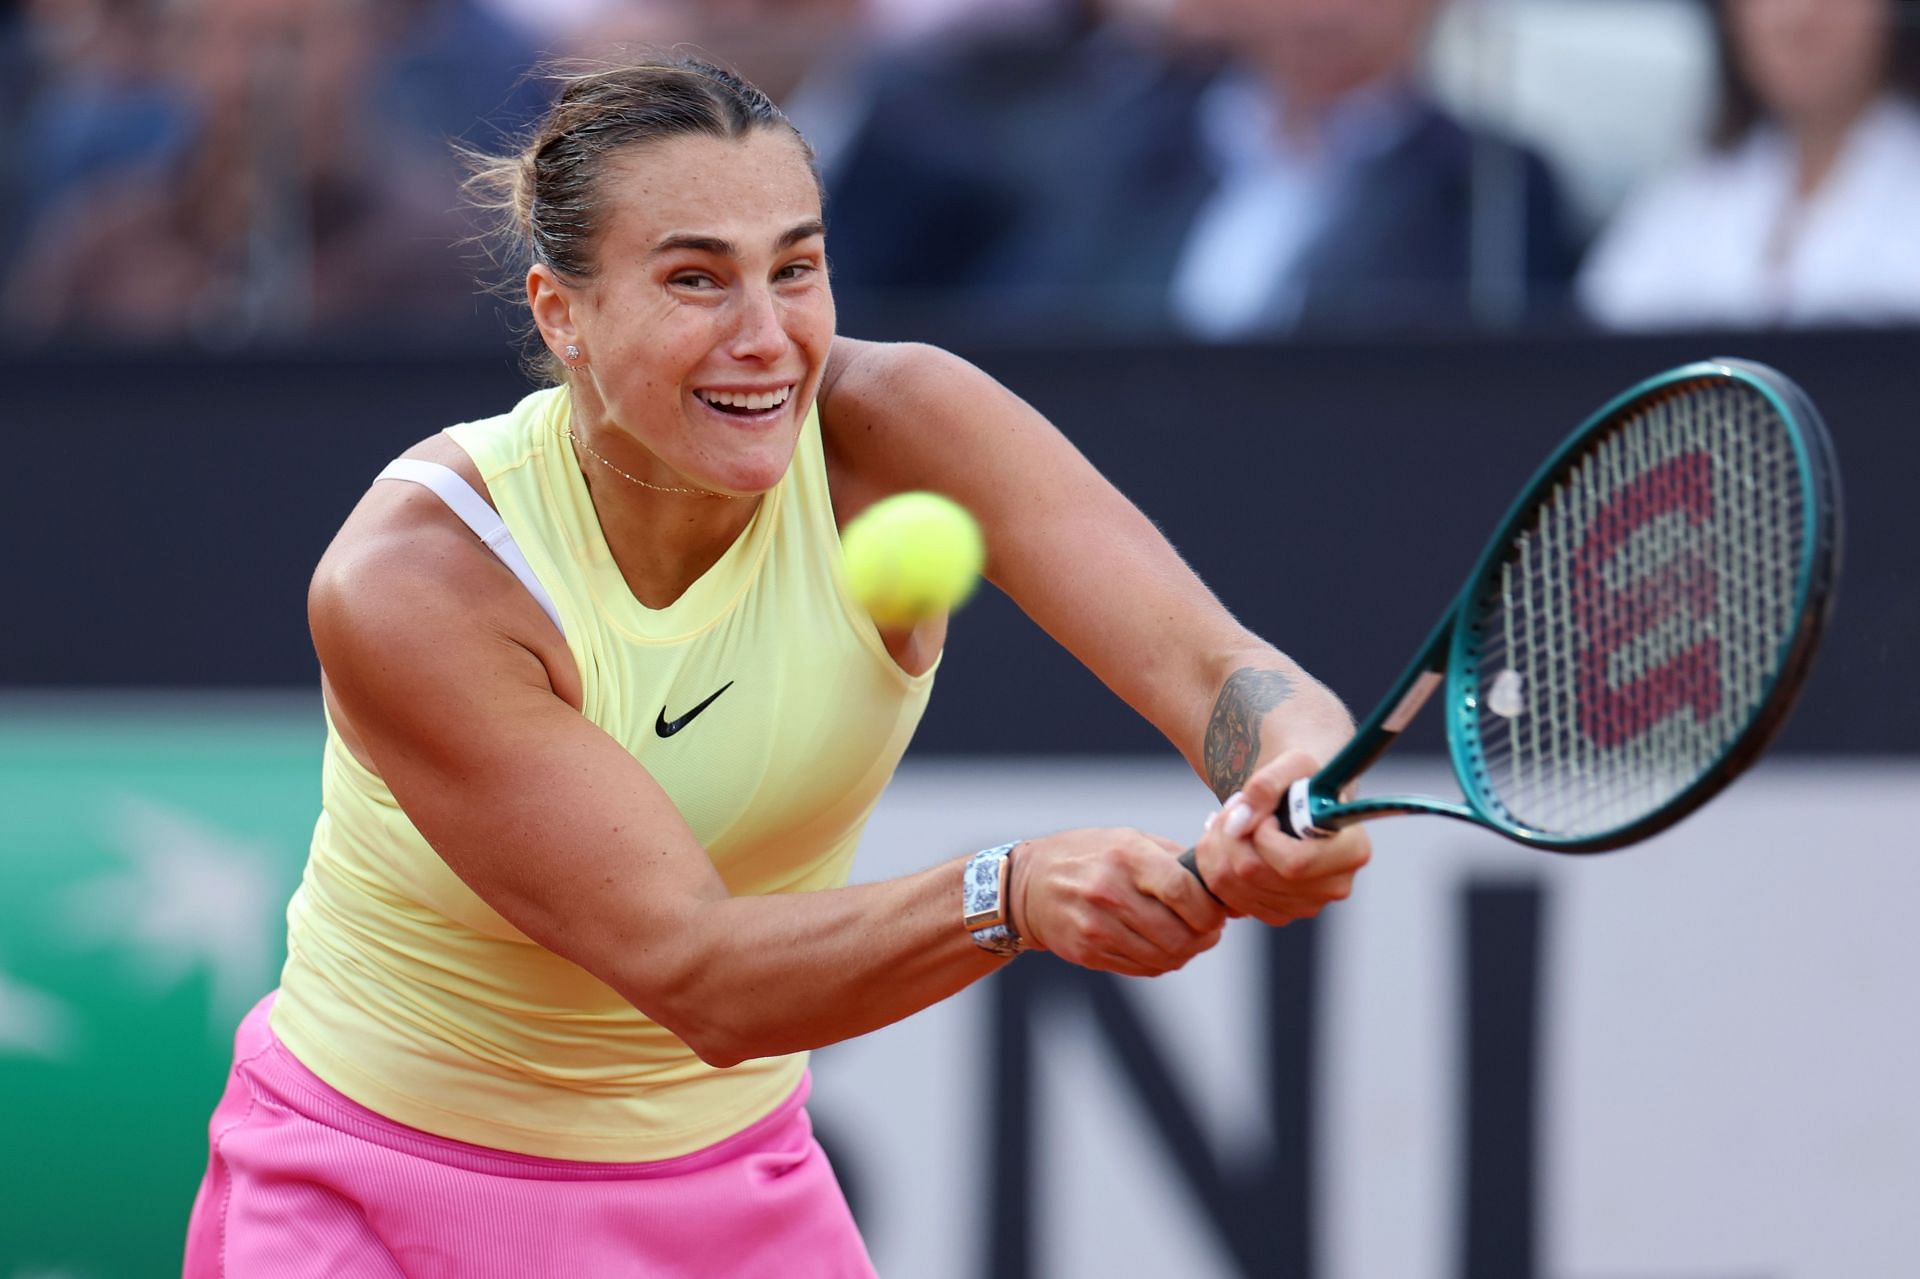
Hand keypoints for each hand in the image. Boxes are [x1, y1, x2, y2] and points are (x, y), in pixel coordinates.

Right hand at [1007, 827, 1227, 976]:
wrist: (1029, 885)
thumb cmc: (1090, 857)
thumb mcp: (1130, 840)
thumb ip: (1176, 860)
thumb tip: (1224, 886)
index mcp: (1126, 856)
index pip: (1183, 891)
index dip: (1210, 908)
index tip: (1216, 910)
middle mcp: (1109, 892)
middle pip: (1179, 933)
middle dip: (1205, 936)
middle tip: (1209, 929)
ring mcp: (1096, 926)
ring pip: (1164, 957)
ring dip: (1186, 952)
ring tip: (1188, 938)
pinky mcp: (1088, 952)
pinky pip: (1143, 968)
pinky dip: (1161, 961)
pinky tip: (1159, 945)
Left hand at [1191, 750, 1370, 925]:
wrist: (1299, 801)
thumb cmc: (1302, 781)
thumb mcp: (1292, 765)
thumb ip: (1265, 785)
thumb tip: (1239, 824)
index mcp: (1352, 850)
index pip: (1295, 863)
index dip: (1264, 837)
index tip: (1265, 814)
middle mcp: (1334, 886)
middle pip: (1255, 875)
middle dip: (1231, 837)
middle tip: (1235, 811)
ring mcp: (1306, 905)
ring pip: (1235, 887)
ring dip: (1218, 849)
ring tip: (1231, 822)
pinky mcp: (1280, 914)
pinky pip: (1230, 898)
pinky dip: (1217, 868)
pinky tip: (1231, 844)